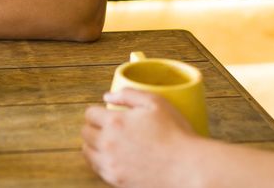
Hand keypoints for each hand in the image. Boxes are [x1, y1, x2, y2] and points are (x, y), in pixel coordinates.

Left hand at [82, 89, 200, 186]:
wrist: (187, 167)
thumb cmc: (175, 133)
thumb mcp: (156, 102)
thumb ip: (129, 94)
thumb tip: (107, 96)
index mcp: (115, 122)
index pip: (90, 114)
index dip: (96, 111)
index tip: (103, 113)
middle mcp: (108, 144)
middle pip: (85, 133)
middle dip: (93, 127)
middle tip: (104, 126)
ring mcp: (111, 165)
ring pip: (87, 153)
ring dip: (93, 145)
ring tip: (106, 142)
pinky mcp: (116, 181)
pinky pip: (97, 170)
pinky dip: (100, 162)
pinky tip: (113, 157)